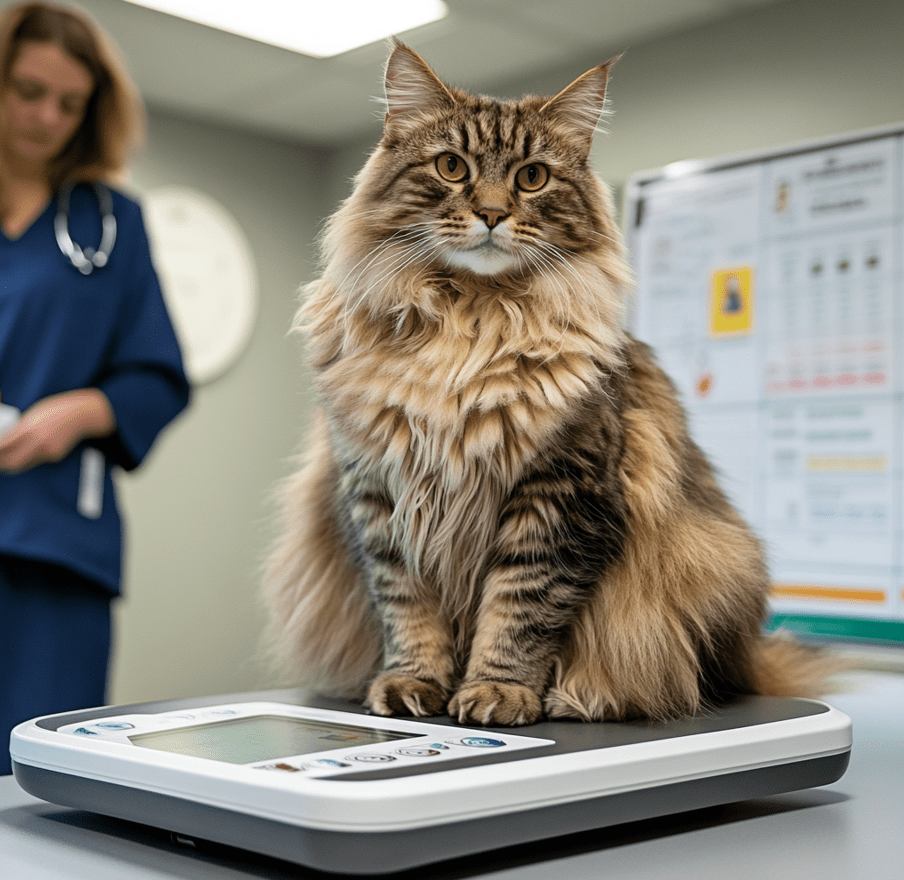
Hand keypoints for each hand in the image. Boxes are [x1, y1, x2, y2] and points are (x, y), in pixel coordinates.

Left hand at [0, 390, 115, 473]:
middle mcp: (39, 441)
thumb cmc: (56, 410)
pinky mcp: (55, 456)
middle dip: (2, 464)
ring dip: (14, 464)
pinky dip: (30, 458)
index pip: (4, 445)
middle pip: (13, 462)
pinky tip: (33, 450)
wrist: (82, 415)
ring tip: (8, 459)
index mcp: (30, 427)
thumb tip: (6, 442)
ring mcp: (48, 451)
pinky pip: (37, 461)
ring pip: (24, 464)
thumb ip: (19, 429)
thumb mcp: (33, 415)